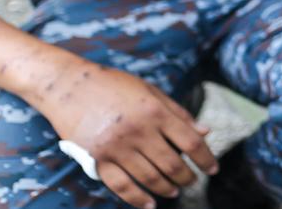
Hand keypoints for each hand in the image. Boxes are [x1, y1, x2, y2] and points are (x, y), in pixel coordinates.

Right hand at [32, 62, 216, 208]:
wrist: (68, 85)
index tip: (213, 169)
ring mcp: (117, 146)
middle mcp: (139, 130)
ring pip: (149, 178)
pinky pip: (121, 185)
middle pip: (172, 164)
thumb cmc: (114, 85)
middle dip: (187, 177)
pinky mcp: (96, 158)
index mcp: (155, 111)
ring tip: (174, 192)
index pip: (190, 142)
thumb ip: (178, 112)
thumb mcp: (150, 91)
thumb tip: (205, 132)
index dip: (206, 158)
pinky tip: (149, 204)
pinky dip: (137, 199)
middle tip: (193, 182)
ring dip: (166, 189)